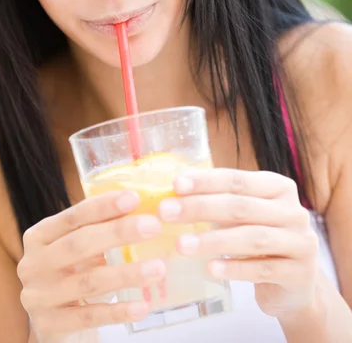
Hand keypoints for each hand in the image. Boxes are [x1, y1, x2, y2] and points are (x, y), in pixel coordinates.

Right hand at [18, 190, 165, 341]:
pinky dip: (118, 311)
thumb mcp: (77, 249)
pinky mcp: (51, 326)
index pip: (72, 217)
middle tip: (153, 226)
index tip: (133, 198)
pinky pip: (90, 316)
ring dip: (126, 274)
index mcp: (39, 237)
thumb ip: (98, 229)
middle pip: (79, 245)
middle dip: (117, 233)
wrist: (52, 324)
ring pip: (88, 282)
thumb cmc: (70, 274)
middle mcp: (34, 264)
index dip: (102, 207)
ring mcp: (40, 297)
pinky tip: (143, 306)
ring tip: (158, 268)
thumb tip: (141, 208)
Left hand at [158, 168, 319, 319]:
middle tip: (166, 212)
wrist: (295, 286)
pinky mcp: (300, 274)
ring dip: (213, 241)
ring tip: (181, 245)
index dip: (206, 181)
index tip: (175, 184)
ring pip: (252, 238)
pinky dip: (234, 268)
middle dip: (200, 208)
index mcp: (278, 188)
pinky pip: (262, 269)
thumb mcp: (246, 216)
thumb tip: (172, 194)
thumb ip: (219, 202)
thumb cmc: (260, 242)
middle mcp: (293, 211)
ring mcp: (300, 242)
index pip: (237, 180)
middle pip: (241, 206)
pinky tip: (210, 268)